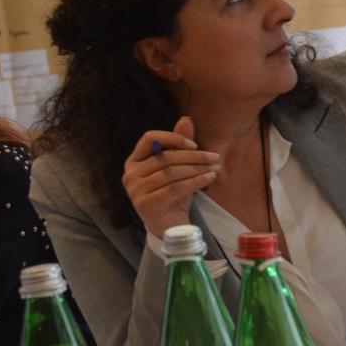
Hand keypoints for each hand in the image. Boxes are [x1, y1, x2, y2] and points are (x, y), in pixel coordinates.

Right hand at [121, 116, 220, 236]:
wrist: (171, 226)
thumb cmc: (173, 193)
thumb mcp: (178, 167)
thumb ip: (179, 145)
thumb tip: (186, 120)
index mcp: (134, 161)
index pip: (149, 138)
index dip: (172, 138)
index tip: (194, 145)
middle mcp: (130, 175)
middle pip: (165, 157)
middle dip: (194, 156)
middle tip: (214, 158)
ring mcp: (135, 191)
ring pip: (171, 173)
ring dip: (197, 168)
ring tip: (214, 169)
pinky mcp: (146, 205)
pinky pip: (175, 188)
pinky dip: (195, 181)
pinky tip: (209, 178)